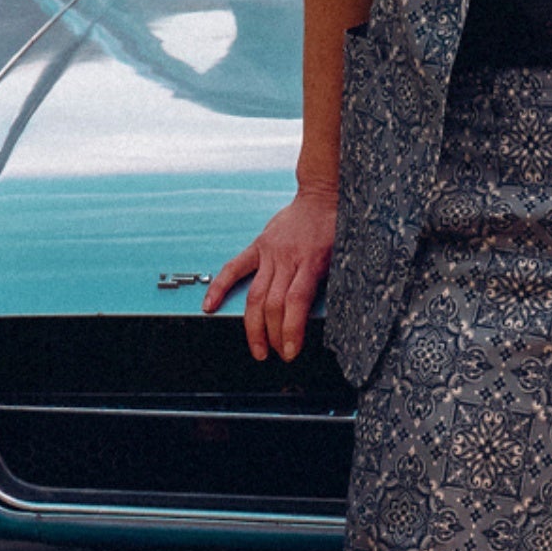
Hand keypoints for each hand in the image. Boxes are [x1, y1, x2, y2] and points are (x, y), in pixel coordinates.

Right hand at [202, 183, 339, 361]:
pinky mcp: (258, 246)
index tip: (291, 352)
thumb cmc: (335, 227)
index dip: (291, 331)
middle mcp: (287, 259)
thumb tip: (319, 316)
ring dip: (254, 326)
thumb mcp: (342, 257)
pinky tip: (210, 305)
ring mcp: (269, 253)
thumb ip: (327, 284)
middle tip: (278, 355)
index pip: (296, 304)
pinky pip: (234, 268)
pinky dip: (220, 287)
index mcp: (311, 262)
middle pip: (273, 304)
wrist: (322, 195)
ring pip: (255, 294)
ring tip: (258, 349)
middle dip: (274, 336)